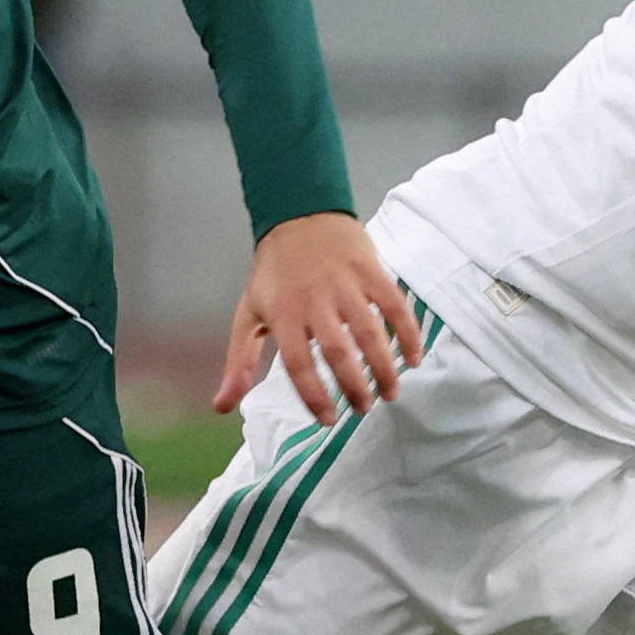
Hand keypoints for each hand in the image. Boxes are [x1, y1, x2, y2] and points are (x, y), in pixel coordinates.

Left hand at [214, 212, 424, 423]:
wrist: (299, 215)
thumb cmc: (273, 273)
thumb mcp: (248, 314)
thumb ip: (239, 362)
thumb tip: (220, 406)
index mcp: (282, 314)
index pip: (298, 363)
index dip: (314, 395)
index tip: (328, 420)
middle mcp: (314, 301)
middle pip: (337, 351)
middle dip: (354, 386)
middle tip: (365, 408)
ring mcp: (345, 284)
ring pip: (369, 331)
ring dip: (384, 366)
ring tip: (391, 392)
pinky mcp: (370, 270)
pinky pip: (394, 305)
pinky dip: (407, 332)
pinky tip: (413, 357)